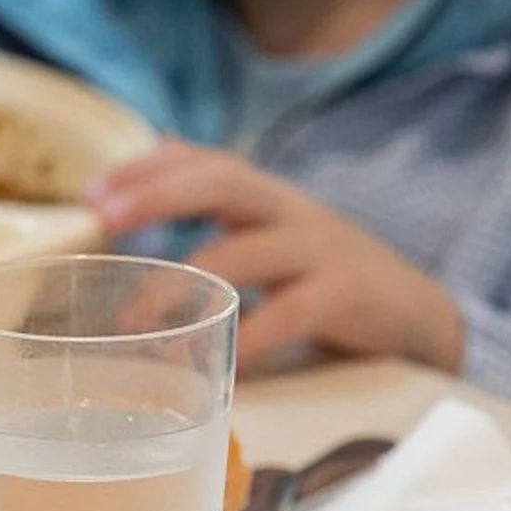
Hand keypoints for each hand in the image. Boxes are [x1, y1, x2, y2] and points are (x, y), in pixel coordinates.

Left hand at [87, 141, 464, 372]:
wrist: (417, 315)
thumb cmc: (333, 278)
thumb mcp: (279, 229)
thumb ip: (226, 201)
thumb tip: (164, 153)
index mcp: (272, 197)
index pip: (205, 160)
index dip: (148, 168)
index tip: (93, 193)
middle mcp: (293, 213)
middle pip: (224, 182)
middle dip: (159, 194)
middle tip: (105, 218)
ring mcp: (321, 254)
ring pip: (246, 252)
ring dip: (185, 282)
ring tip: (138, 318)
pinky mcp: (344, 299)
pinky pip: (288, 314)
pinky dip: (249, 337)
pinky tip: (218, 358)